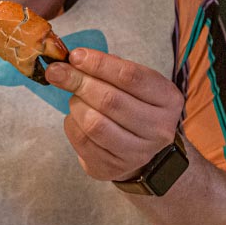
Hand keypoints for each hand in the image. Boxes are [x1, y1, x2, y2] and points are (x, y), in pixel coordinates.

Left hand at [44, 48, 182, 182]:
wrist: (141, 153)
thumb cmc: (134, 108)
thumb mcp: (134, 86)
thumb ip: (110, 70)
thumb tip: (74, 60)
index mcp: (168, 99)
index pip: (131, 76)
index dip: (99, 64)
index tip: (75, 56)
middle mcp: (158, 128)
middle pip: (110, 100)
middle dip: (78, 82)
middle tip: (57, 72)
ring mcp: (136, 153)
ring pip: (94, 124)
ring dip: (76, 105)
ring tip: (75, 98)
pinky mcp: (111, 168)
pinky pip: (82, 141)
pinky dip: (71, 124)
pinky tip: (76, 118)